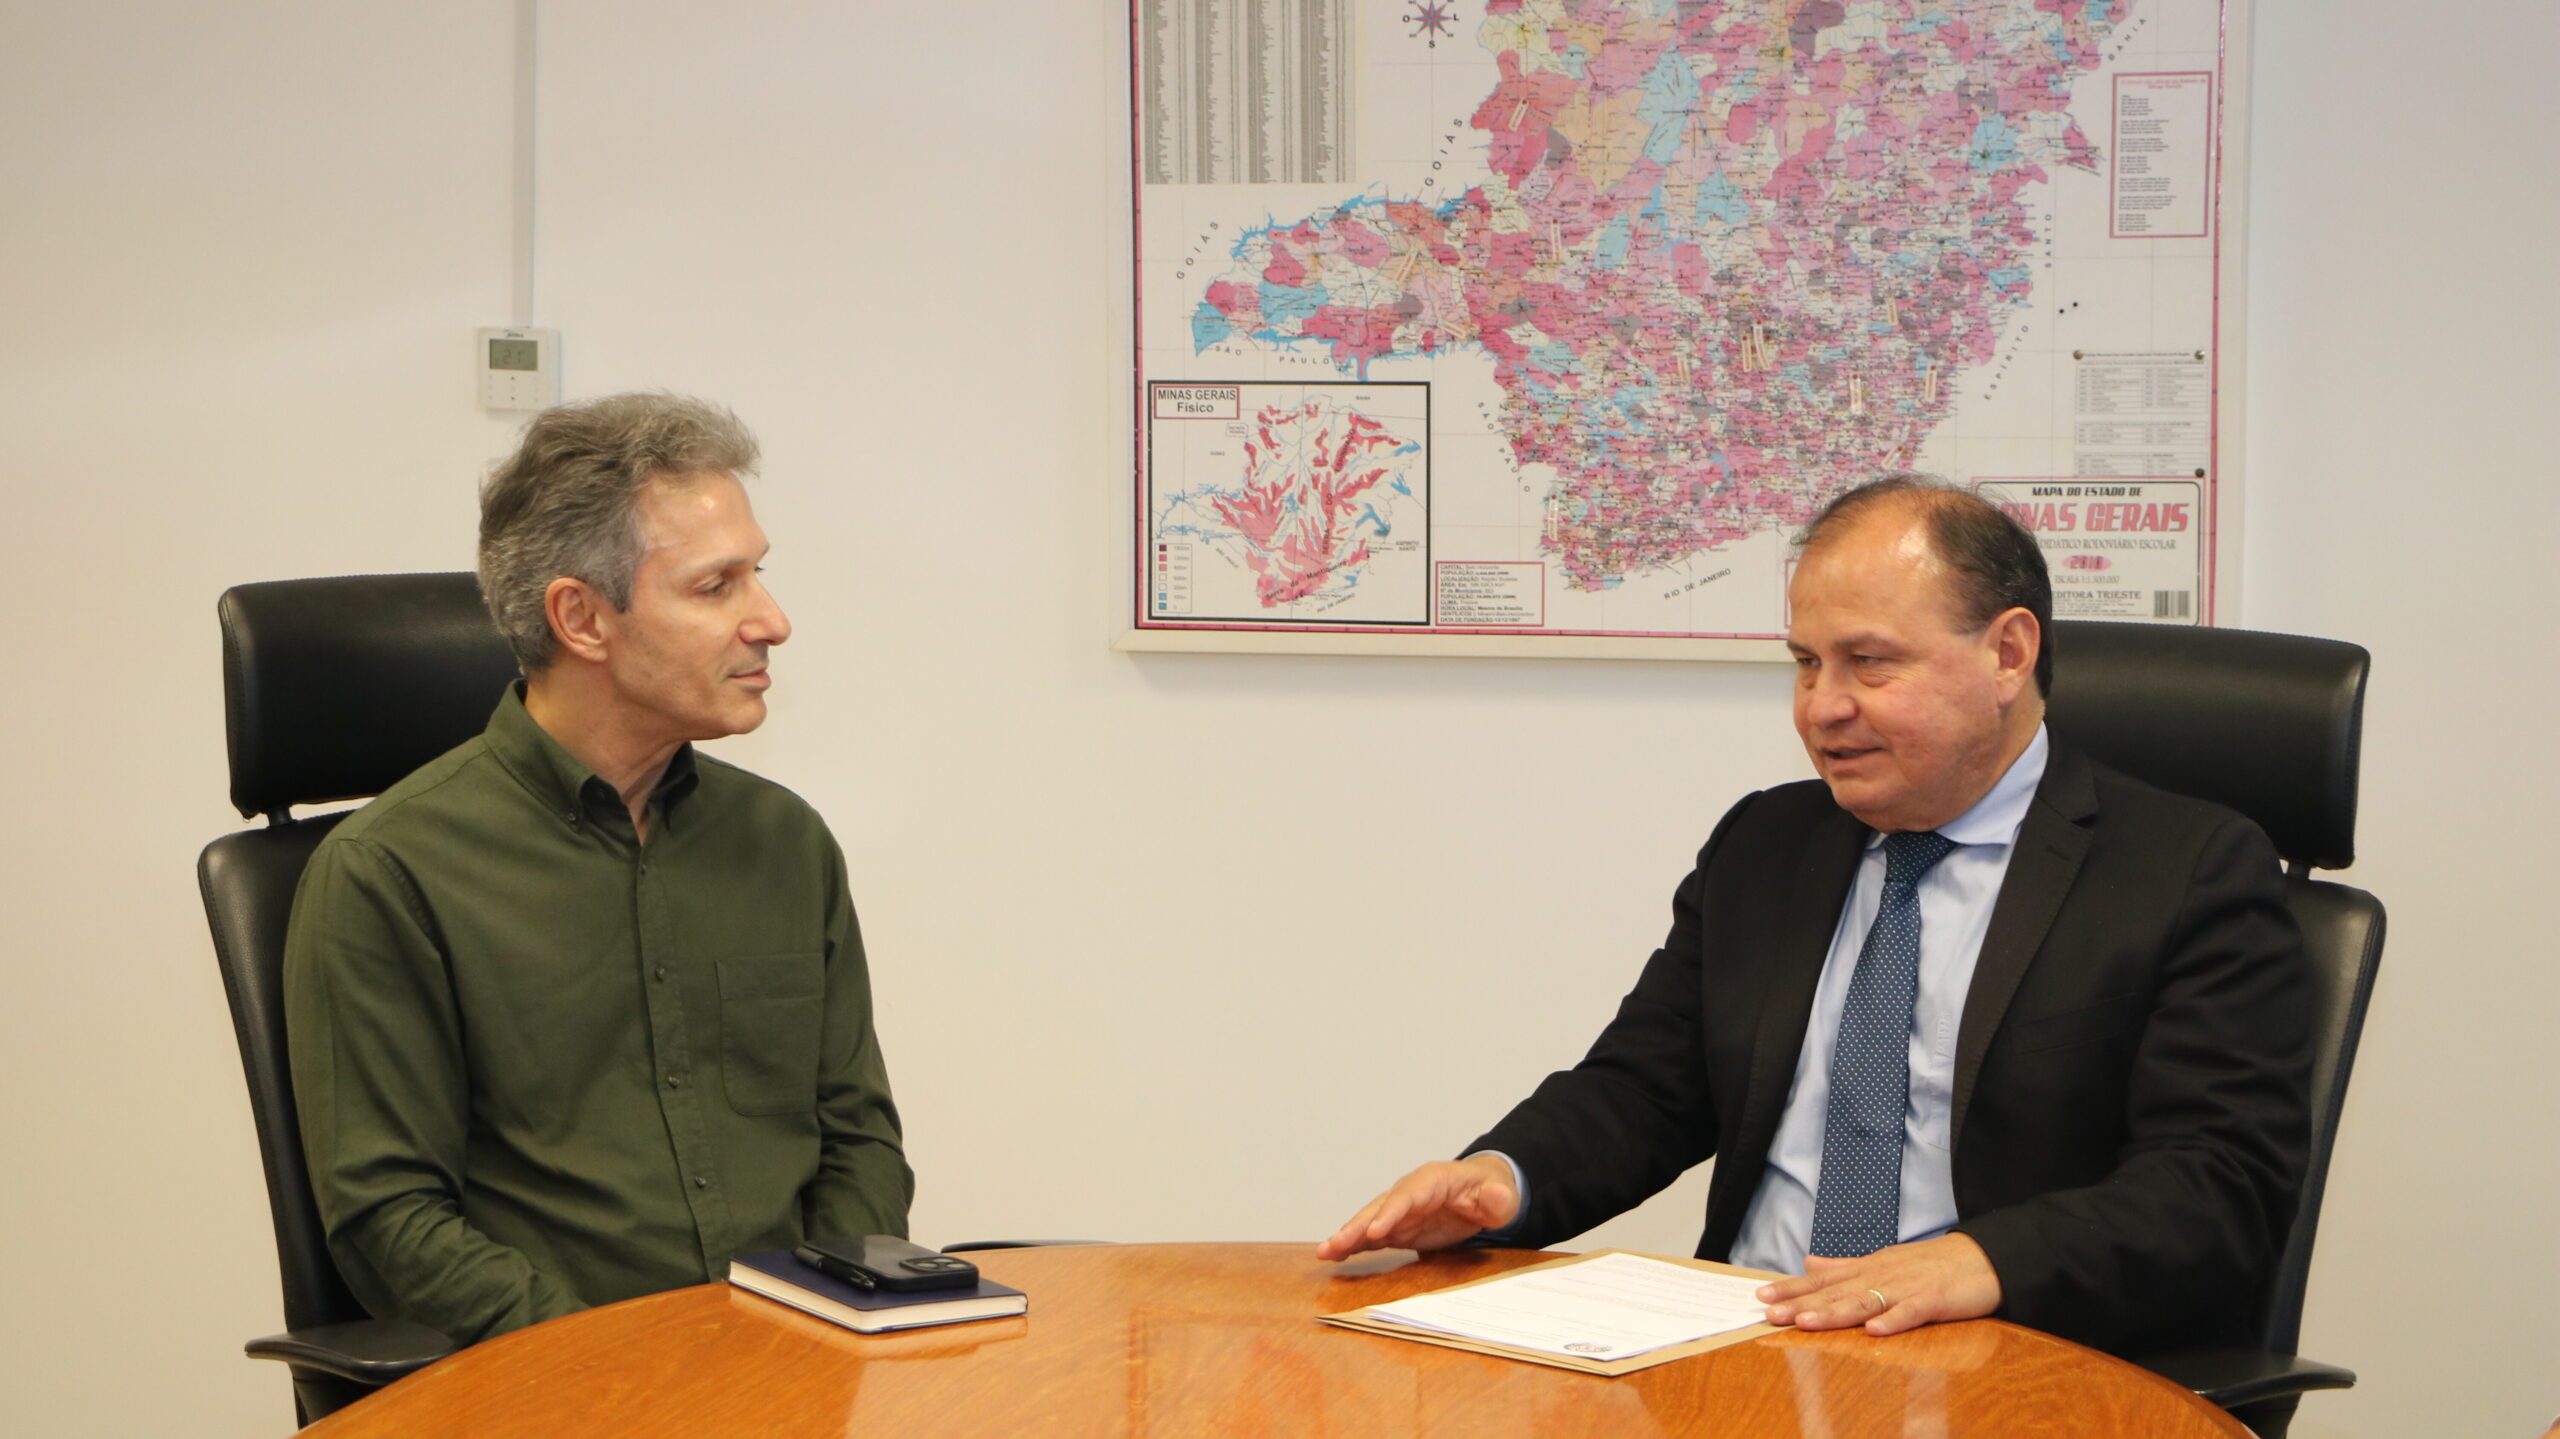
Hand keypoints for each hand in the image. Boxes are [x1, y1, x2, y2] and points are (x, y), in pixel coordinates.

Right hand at [1316, 1155, 1520, 1260]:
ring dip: (1348, 1237)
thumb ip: (1498, 1198)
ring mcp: (1401, 1211)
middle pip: (1379, 1208)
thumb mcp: (1502, 1196)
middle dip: (1357, 1227)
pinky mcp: (1399, 1228)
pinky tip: (1335, 1256)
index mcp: (1432, 1181)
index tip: (1374, 1232)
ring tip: (1324, 1252)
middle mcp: (1409, 1193)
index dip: (1390, 1213)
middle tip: (1335, 1245)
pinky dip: (1354, 1245)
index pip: (1407, 1196)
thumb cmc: (1492, 1191)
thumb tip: (1497, 1196)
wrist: (1485, 1193)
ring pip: (1369, 1222)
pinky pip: (1372, 1236)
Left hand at [1754, 1232, 2001, 1336]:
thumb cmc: (1929, 1265)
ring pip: (1865, 1301)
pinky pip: (1911, 1313)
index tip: (1762, 1298)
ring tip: (1806, 1323)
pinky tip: (1874, 1332)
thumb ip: (1845, 1267)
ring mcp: (1907, 1288)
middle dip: (1802, 1304)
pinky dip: (1893, 1321)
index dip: (1793, 1290)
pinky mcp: (1934, 1300)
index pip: (1823, 1281)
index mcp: (1868, 1269)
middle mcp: (1881, 1276)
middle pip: (1836, 1293)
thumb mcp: (1882, 1262)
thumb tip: (1809, 1262)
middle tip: (1770, 1313)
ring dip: (1835, 1313)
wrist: (1981, 1260)